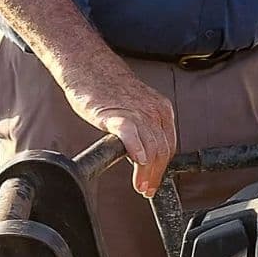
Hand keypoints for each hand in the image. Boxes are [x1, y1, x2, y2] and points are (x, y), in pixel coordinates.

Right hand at [61, 55, 177, 197]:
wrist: (89, 67)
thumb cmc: (108, 89)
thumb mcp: (134, 108)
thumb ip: (142, 128)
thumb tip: (143, 155)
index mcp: (161, 109)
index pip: (168, 145)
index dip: (162, 168)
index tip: (154, 182)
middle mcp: (154, 110)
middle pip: (162, 150)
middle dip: (155, 174)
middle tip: (146, 189)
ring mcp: (137, 111)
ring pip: (150, 146)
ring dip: (146, 171)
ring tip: (140, 185)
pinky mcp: (117, 113)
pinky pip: (131, 134)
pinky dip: (136, 149)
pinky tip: (136, 161)